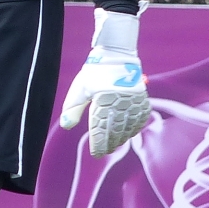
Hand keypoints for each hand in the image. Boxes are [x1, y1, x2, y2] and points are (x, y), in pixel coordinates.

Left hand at [59, 9, 150, 156]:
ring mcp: (133, 101)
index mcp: (103, 101)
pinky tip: (130, 131)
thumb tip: (66, 126)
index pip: (101, 130)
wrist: (116, 54)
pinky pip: (141, 117)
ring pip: (129, 126)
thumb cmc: (95, 72)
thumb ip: (73, 108)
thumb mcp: (80, 89)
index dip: (99, 144)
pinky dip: (135, 126)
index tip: (96, 153)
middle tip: (105, 150)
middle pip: (115, 131)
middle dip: (110, 143)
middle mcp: (120, 103)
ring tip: (116, 143)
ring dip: (122, 137)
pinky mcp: (141, 97)